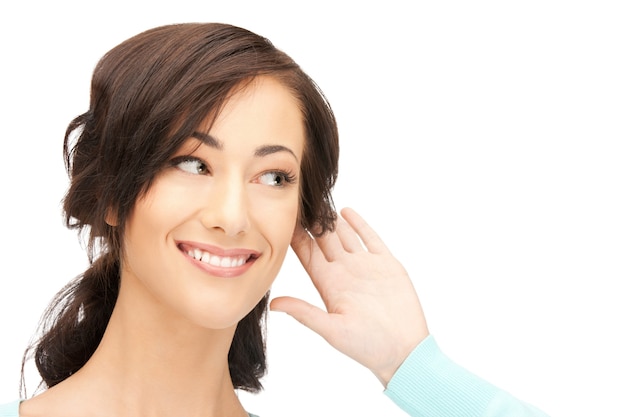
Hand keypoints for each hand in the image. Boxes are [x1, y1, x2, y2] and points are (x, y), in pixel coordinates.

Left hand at [270, 207, 428, 385]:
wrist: (404, 350)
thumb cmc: (367, 346)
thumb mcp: (332, 330)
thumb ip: (305, 313)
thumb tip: (273, 304)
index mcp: (329, 284)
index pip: (307, 254)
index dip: (295, 237)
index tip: (284, 218)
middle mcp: (344, 271)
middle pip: (324, 240)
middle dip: (312, 222)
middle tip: (300, 201)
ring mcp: (365, 266)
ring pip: (345, 235)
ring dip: (333, 220)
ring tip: (319, 201)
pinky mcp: (386, 264)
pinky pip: (370, 238)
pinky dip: (359, 224)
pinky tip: (347, 211)